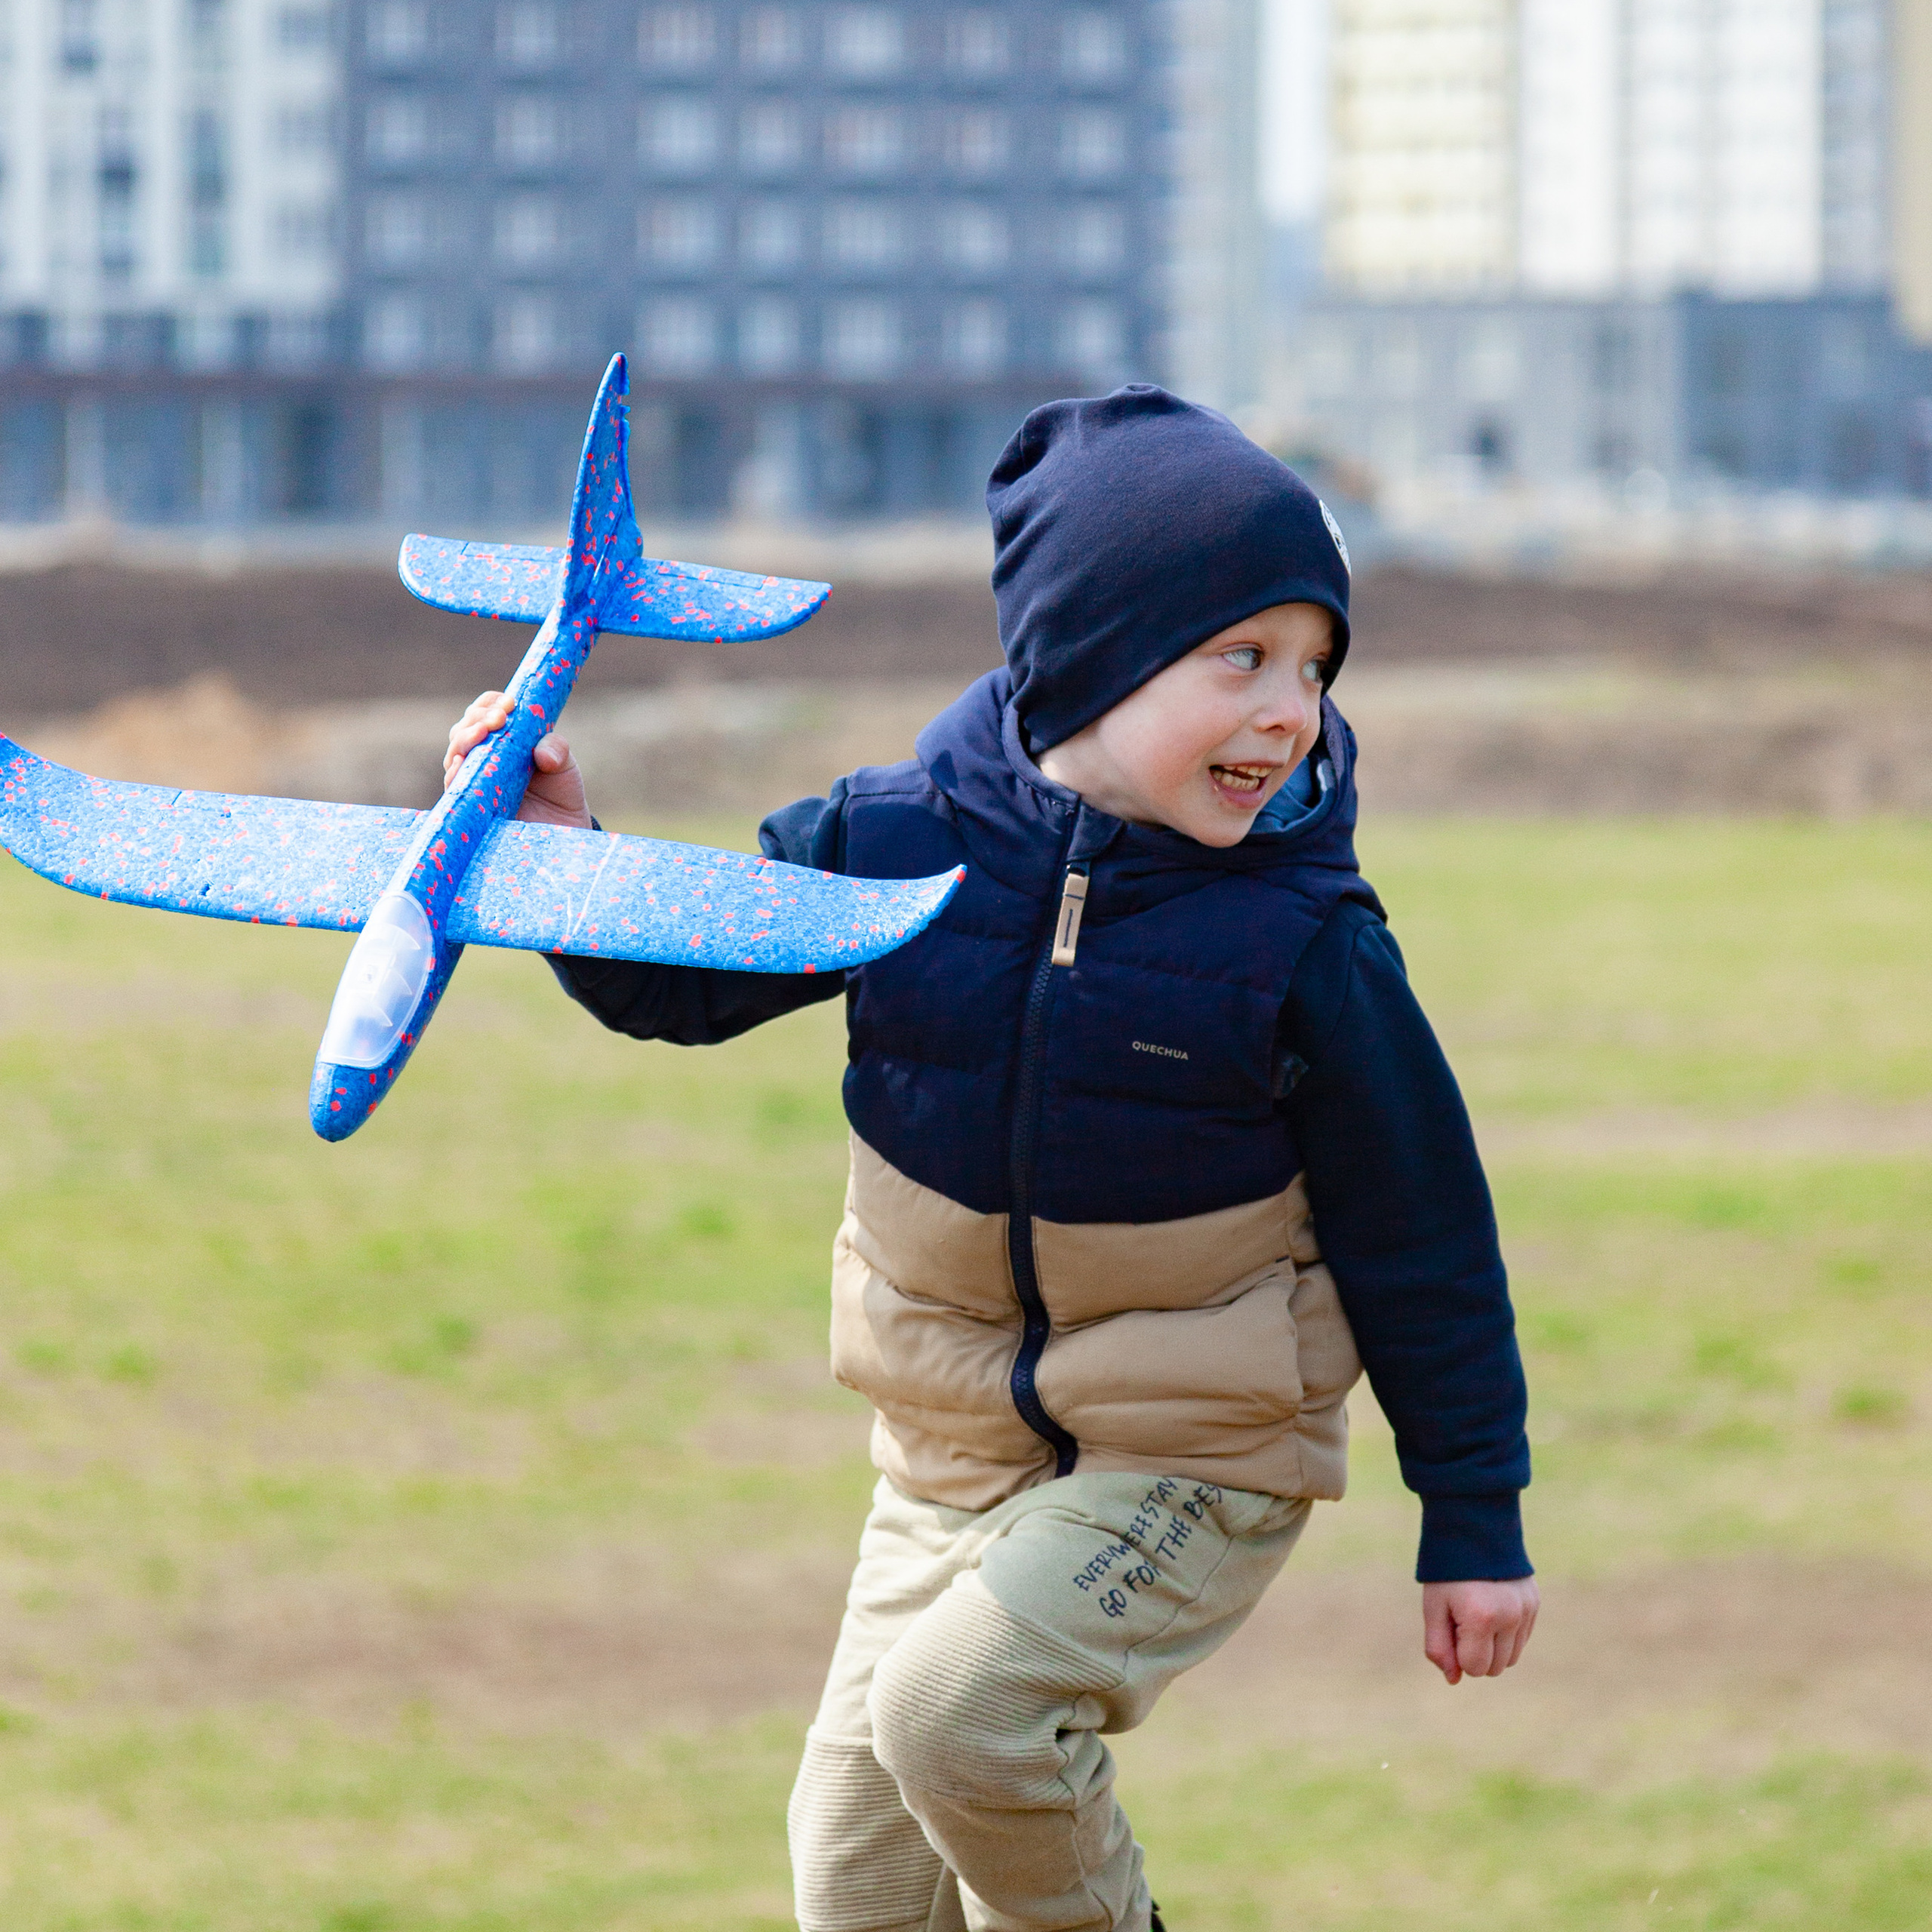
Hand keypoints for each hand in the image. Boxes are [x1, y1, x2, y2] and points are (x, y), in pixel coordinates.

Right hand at [444, 691, 591, 828]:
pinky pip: (454, 788)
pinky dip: (455, 774)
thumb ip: (557, 750)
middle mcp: (482, 757)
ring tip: (481, 733)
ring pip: (454, 754)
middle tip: (499, 718)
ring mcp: (474, 780)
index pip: (486, 713)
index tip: (510, 703)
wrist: (564, 830)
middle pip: (463, 730)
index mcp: (502, 739)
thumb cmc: (561, 793)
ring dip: (465, 739)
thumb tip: (541, 753)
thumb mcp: (565, 765)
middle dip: (477, 719)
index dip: (491, 704)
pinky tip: (459, 764)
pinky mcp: (472, 806)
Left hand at [1423, 1578, 1539, 1684]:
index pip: (1475, 1667)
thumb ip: (1439, 1647)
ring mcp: (1526, 1610)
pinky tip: (1493, 1610)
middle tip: (1462, 1620)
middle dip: (1476, 1653)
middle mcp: (1510, 1616)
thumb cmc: (1447, 1572)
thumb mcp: (1433, 1607)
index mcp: (1482, 1618)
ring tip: (1478, 1615)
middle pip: (1495, 1667)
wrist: (1473, 1529)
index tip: (1451, 1627)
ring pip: (1512, 1657)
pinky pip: (1523, 1639)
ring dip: (1493, 1647)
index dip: (1458, 1654)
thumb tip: (1454, 1679)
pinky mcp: (1535, 1603)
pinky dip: (1507, 1634)